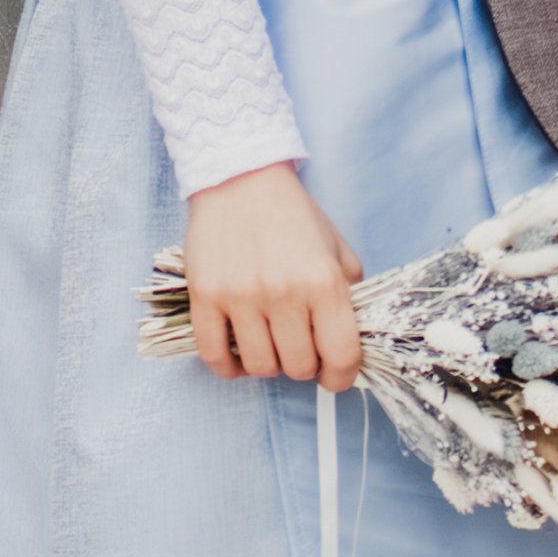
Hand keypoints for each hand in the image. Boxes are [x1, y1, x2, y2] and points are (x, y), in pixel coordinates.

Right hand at [185, 164, 362, 385]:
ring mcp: (241, 296)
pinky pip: (214, 355)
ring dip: (267, 363)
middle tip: (299, 348)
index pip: (341, 355)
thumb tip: (351, 339)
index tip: (335, 378)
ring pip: (259, 365)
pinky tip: (237, 353)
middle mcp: (284, 292)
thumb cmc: (293, 215)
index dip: (341, 378)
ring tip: (268, 344)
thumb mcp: (337, 248)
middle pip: (298, 366)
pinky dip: (227, 365)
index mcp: (324, 281)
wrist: (240, 178)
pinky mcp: (206, 296)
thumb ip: (350, 294)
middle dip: (303, 365)